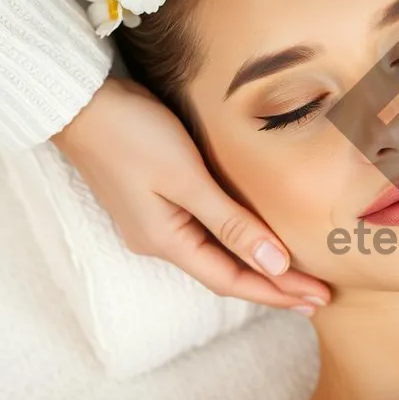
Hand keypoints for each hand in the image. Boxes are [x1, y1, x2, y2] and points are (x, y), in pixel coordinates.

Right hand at [52, 77, 329, 312]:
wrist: (79, 101)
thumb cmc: (132, 133)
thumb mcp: (186, 179)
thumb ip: (231, 223)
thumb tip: (275, 265)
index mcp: (165, 241)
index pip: (232, 280)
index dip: (277, 292)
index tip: (318, 298)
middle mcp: (160, 240)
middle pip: (226, 274)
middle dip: (273, 286)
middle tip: (319, 296)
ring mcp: (156, 220)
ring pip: (217, 254)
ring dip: (257, 265)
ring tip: (297, 274)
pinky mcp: (157, 198)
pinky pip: (207, 231)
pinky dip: (237, 240)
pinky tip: (256, 237)